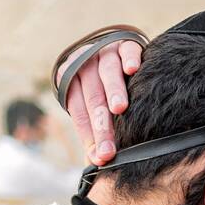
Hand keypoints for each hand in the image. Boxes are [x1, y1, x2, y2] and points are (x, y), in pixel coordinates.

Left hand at [55, 39, 143, 164]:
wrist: (115, 49)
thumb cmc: (105, 88)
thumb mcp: (93, 106)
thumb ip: (93, 129)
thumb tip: (96, 161)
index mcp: (71, 82)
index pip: (79, 112)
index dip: (89, 135)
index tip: (101, 158)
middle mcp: (85, 65)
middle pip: (93, 98)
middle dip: (102, 126)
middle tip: (109, 149)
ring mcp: (105, 52)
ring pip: (108, 73)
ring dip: (114, 91)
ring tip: (119, 108)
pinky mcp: (125, 42)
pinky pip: (127, 49)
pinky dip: (129, 58)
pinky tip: (133, 69)